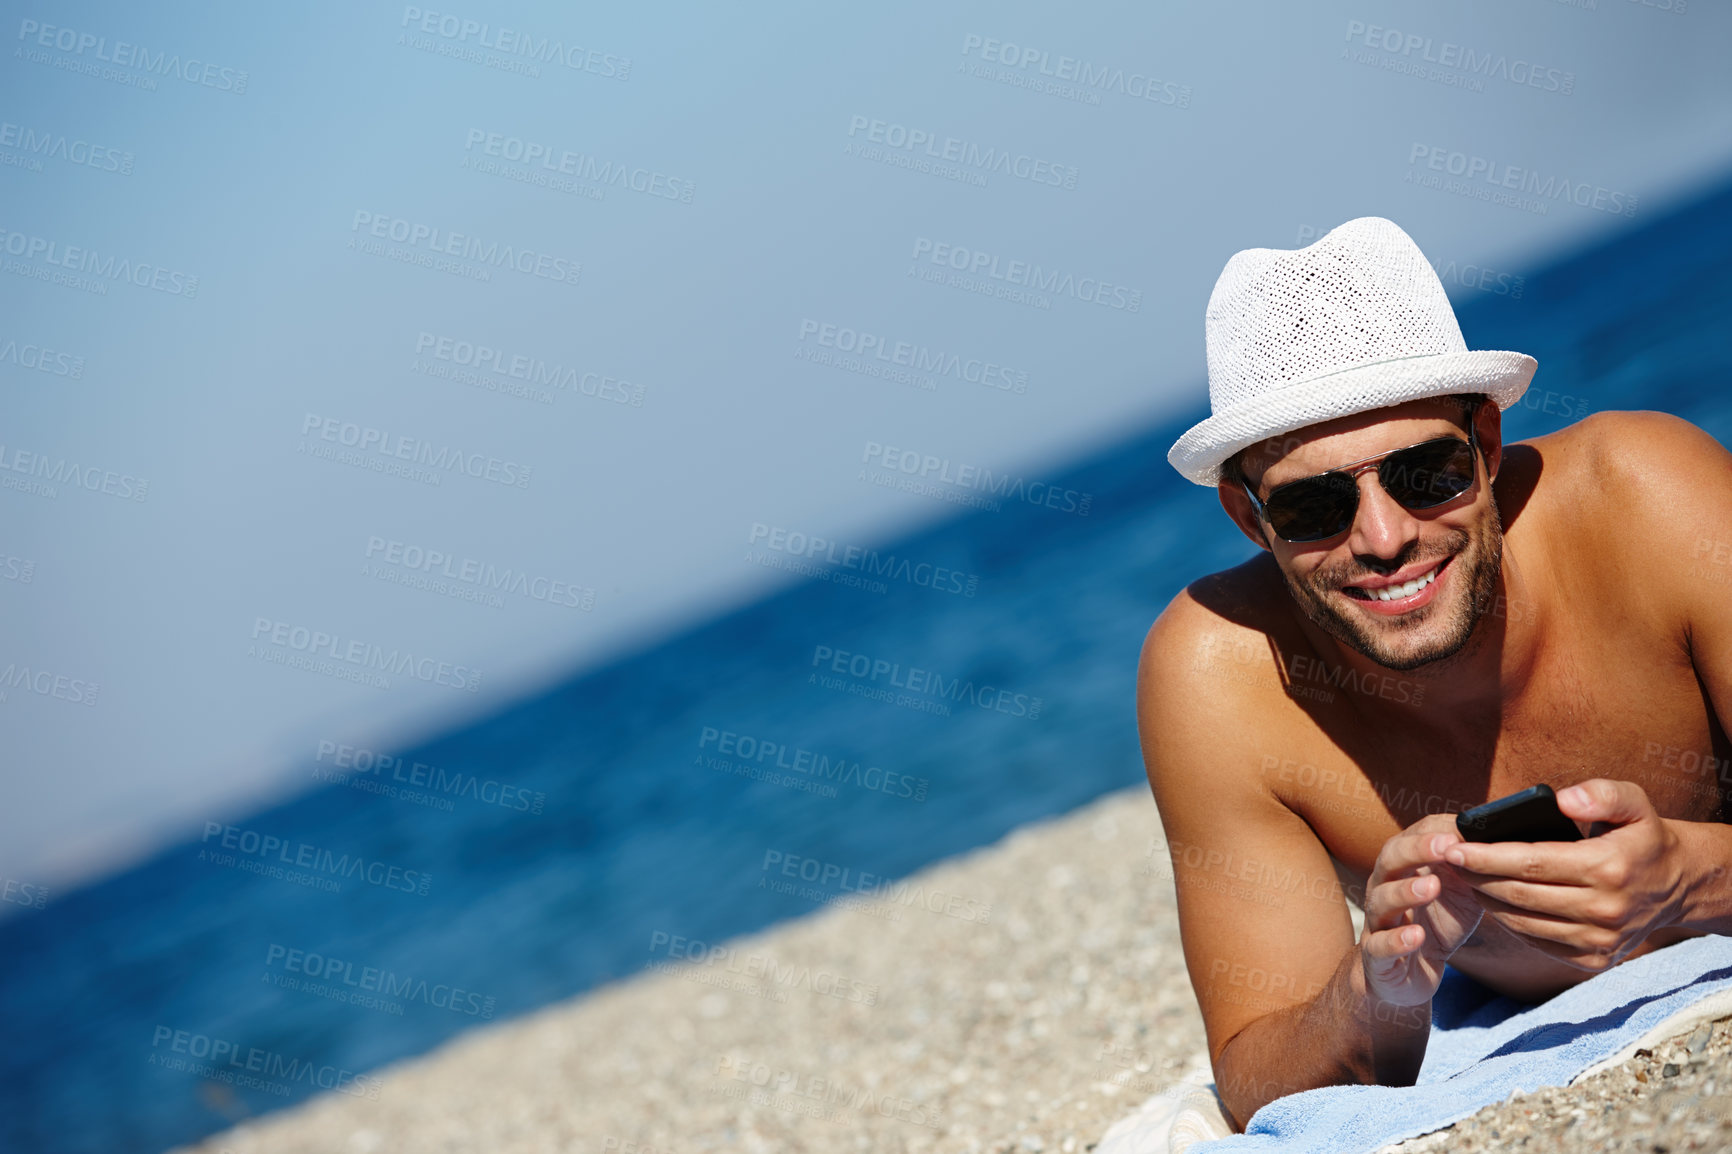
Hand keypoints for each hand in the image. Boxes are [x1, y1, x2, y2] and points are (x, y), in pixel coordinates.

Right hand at [1361, 814, 1484, 1006]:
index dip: (1436, 832)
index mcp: (1405, 867)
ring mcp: (1378, 922)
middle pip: (1390, 859)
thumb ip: (1475, 868)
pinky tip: (1416, 936)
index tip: (1464, 827)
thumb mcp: (1461, 893)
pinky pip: (1380, 945)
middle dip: (1417, 850)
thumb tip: (1509, 838)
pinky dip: (1397, 940)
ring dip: (1405, 891)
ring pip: (1381, 900)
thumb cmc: (1437, 924)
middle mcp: (1384, 888)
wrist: (1407, 974)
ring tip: (1431, 888)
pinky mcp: (1377, 957)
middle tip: (1446, 847)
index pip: (1413, 836)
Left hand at [1443, 779, 1685, 970]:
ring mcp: (1599, 940)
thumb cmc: (1642, 837)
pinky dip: (1510, 922)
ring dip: (1487, 900)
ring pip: (1523, 921)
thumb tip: (1562, 800)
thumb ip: (1600, 793)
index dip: (1488, 855)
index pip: (1532, 862)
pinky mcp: (1593, 960)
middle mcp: (1605, 910)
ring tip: (1465, 877)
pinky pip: (1537, 941)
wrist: (1676, 885)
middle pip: (1521, 894)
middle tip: (1448, 859)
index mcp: (1609, 868)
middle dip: (1477, 876)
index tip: (1454, 846)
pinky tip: (1494, 901)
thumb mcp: (1633, 803)